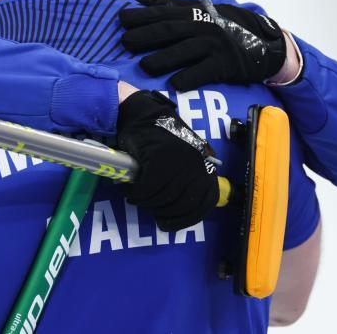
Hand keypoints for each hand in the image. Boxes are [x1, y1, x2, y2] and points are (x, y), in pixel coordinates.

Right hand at [116, 90, 218, 230]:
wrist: (142, 114)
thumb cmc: (161, 139)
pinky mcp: (158, 157)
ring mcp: (177, 160)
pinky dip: (137, 194)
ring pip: (162, 198)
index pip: (205, 202)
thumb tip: (184, 208)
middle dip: (163, 211)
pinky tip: (131, 192)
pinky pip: (147, 188)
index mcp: (204, 165)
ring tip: (138, 198)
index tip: (169, 222)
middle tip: (150, 208)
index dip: (187, 217)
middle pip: (181, 204)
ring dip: (147, 203)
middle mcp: (195, 164)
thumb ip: (188, 179)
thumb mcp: (184, 158)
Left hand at [120, 0, 286, 90]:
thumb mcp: (202, 10)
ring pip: (185, 51)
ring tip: (144, 65)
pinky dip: (189, 77)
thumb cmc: (226, 26)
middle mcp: (204, 26)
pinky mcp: (225, 64)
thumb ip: (172, 5)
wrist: (264, 43)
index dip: (142, 15)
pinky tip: (174, 84)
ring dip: (163, 58)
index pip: (164, 12)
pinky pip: (204, 71)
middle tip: (125, 42)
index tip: (121, 18)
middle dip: (146, 35)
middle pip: (171, 30)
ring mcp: (215, 45)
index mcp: (196, 12)